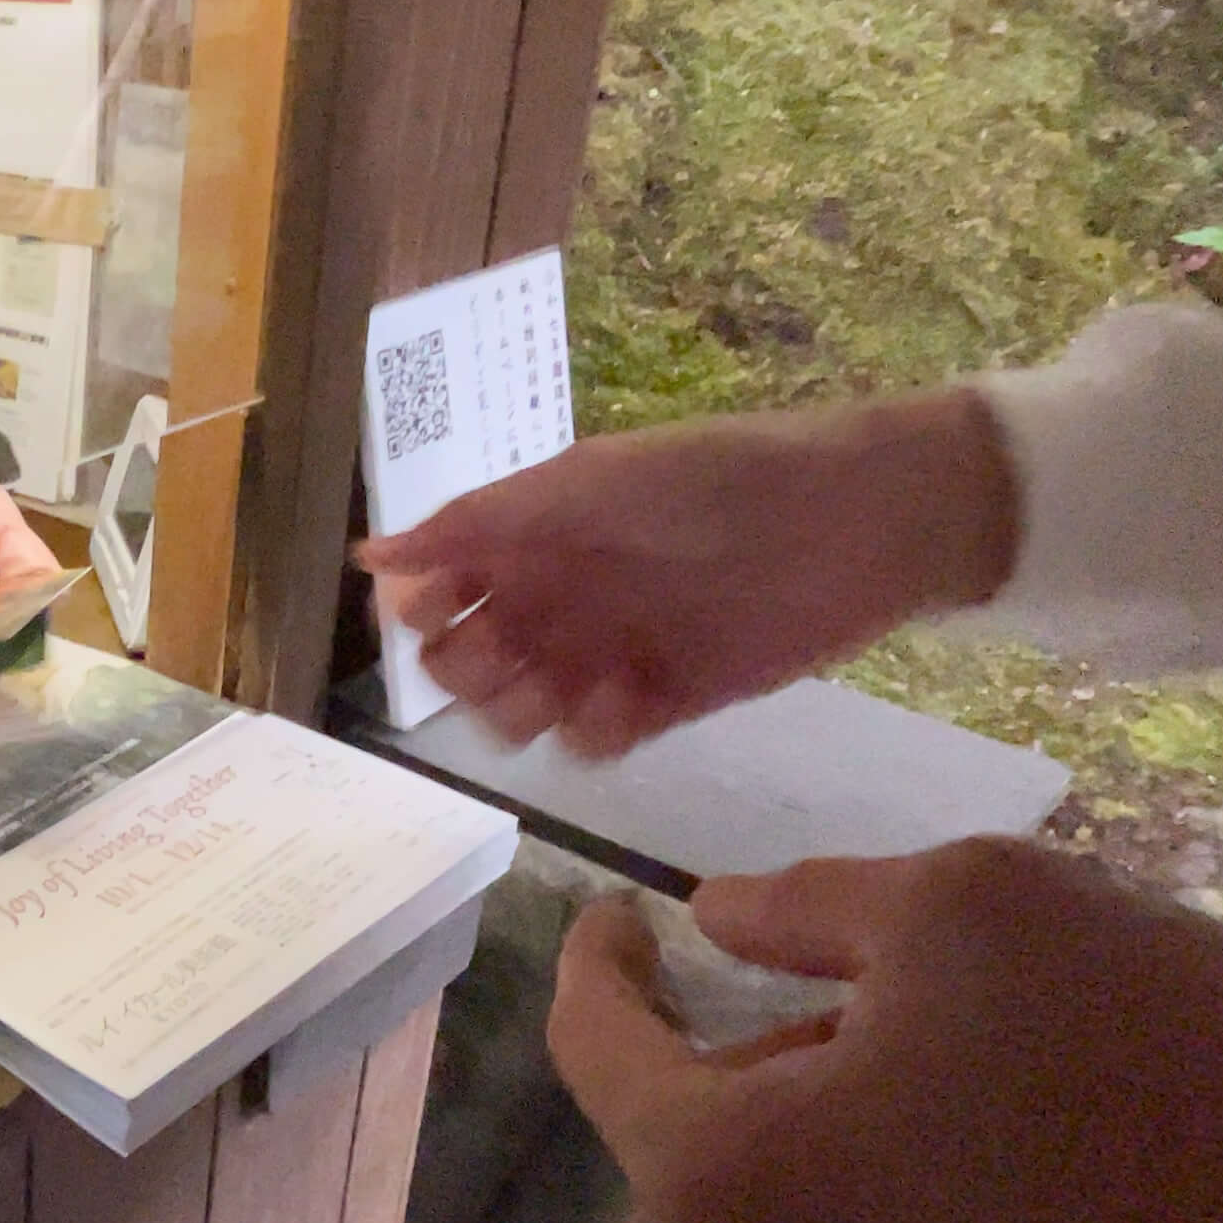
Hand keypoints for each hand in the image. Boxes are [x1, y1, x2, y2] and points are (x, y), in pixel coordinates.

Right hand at [352, 389, 1018, 754]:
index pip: (432, 593)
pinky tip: (628, 704)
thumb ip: (480, 521)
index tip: (438, 614)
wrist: (853, 523)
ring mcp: (603, 653)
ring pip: (517, 713)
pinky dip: (591, 734)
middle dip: (469, 672)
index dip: (419, 614)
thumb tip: (369, 556)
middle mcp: (554, 598)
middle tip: (513, 657)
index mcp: (528, 537)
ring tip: (575, 687)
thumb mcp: (588, 482)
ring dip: (524, 712)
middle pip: (464, 665)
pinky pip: (591, 741)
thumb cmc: (714, 481)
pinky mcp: (660, 703)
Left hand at [548, 841, 1222, 1222]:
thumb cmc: (1179, 1083)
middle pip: (688, 1180)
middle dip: (744, 1084)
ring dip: (800, 1209)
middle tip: (864, 1014)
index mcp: (721, 1184)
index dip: (605, 969)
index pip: (604, 1056)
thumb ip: (820, 906)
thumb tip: (715, 920)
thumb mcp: (992, 908)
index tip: (628, 916)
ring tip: (929, 1136)